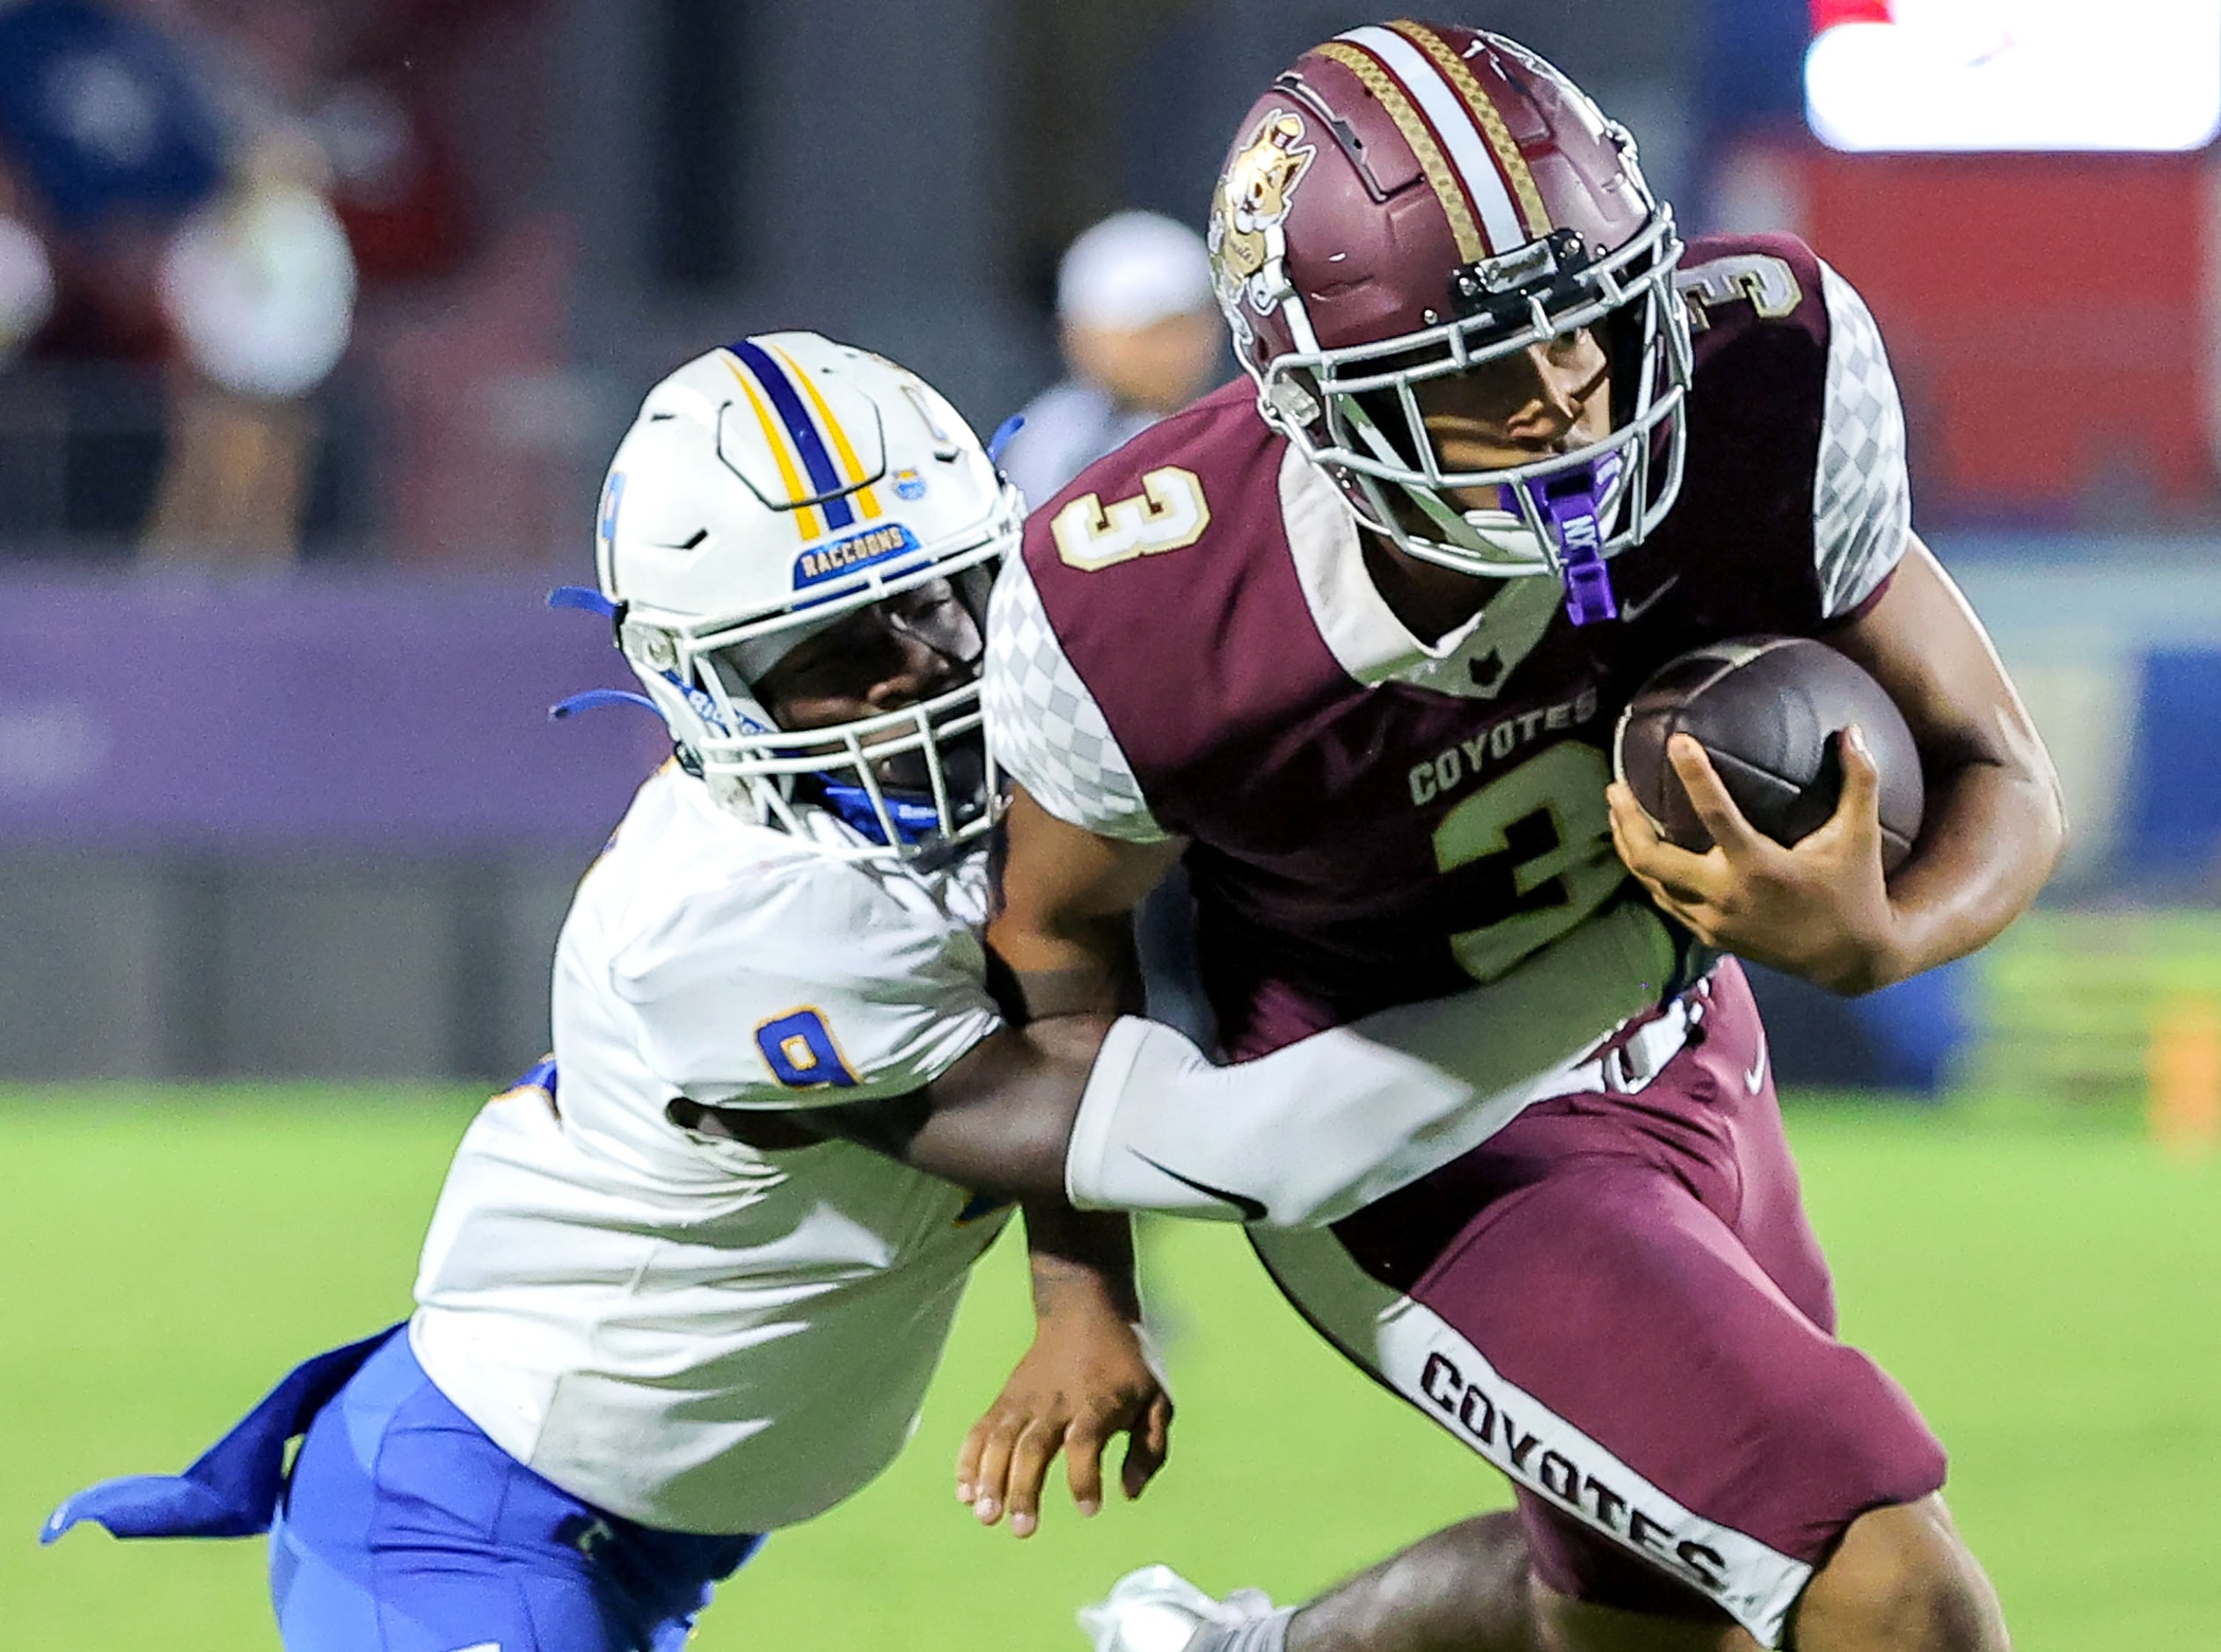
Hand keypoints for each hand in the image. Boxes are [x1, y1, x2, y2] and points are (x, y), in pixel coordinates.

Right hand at [955, 1313, 1171, 1537]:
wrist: (1086, 1309)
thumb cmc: (1127, 1363)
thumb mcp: (1157, 1398)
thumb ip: (1150, 1448)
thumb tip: (1128, 1494)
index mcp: (1098, 1403)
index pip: (1084, 1443)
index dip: (1084, 1478)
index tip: (1090, 1509)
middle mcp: (1057, 1402)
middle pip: (1033, 1447)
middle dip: (1024, 1490)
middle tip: (1021, 1530)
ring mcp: (1026, 1399)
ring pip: (1001, 1440)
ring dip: (989, 1479)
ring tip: (985, 1516)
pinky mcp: (1006, 1398)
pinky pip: (981, 1429)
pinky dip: (968, 1459)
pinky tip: (964, 1492)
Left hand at [1606, 728, 1905, 994]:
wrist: (1850, 960)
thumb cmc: (1855, 891)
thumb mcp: (1860, 837)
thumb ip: (1859, 781)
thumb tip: (1852, 729)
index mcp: (1760, 868)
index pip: (1715, 815)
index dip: (1694, 776)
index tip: (1676, 741)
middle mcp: (1727, 896)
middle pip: (1652, 858)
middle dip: (1626, 822)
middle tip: (1614, 787)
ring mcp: (1712, 921)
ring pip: (1649, 882)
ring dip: (1628, 846)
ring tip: (1618, 811)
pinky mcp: (1710, 936)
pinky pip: (1665, 901)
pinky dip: (1648, 874)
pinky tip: (1641, 850)